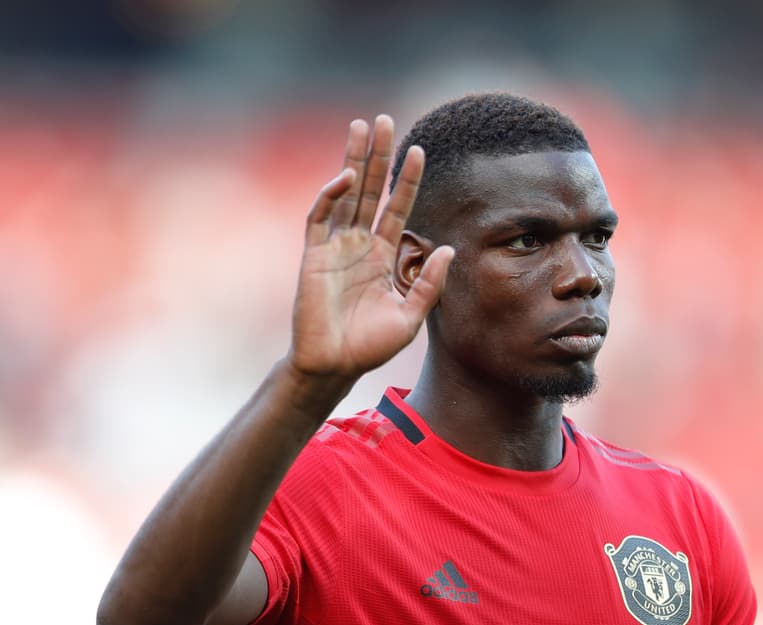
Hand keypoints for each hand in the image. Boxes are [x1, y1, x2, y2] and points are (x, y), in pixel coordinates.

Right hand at [288, 115, 452, 380]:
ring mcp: (335, 247)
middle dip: (378, 156)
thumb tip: (448, 249)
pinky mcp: (314, 256)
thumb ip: (428, 283)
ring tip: (361, 127)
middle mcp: (359, 245)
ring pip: (346, 194)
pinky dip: (331, 196)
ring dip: (353, 160)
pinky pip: (321, 218)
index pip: (398, 207)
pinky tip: (345, 177)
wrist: (334, 366)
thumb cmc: (370, 347)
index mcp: (383, 256)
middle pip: (371, 190)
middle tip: (384, 120)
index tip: (420, 151)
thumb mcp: (411, 315)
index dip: (407, 180)